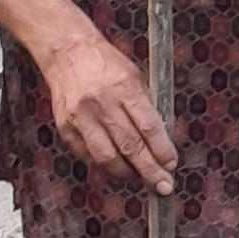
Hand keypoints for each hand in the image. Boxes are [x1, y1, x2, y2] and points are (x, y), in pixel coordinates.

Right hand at [40, 32, 177, 191]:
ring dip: (127, 173)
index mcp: (124, 88)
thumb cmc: (106, 64)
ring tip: (139, 177)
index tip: (171, 165)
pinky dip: (104, 164)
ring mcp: (82, 117)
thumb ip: (146, 108)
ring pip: (107, 157)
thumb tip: (161, 143)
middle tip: (163, 186)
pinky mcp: (67, 127)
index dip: (162, 150)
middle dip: (150, 171)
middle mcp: (102, 104)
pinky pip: (88, 155)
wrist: (67, 52)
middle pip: (131, 147)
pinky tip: (116, 165)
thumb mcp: (135, 77)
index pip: (149, 127)